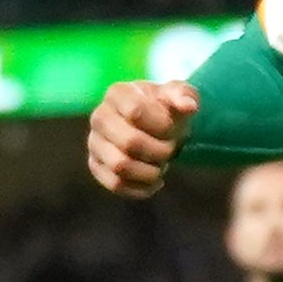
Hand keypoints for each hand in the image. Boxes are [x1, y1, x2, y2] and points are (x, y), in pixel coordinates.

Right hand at [83, 77, 200, 197]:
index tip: (171, 127)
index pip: (136, 112)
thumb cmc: (166, 109)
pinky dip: (141, 188)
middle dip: (160, 151)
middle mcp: (99, 116)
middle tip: (171, 149)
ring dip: (151, 171)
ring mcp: (94, 143)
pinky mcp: (96, 165)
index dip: (162, 125)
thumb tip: (188, 106)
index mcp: (117, 93)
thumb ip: (185, 95)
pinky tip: (155, 181)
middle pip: (129, 142)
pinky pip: (116, 184)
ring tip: (162, 165)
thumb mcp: (180, 96)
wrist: (154, 126)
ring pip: (120, 167)